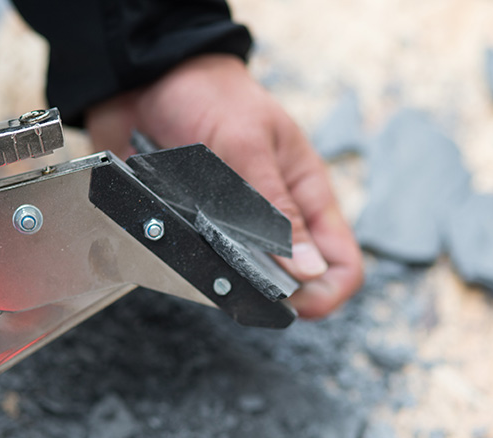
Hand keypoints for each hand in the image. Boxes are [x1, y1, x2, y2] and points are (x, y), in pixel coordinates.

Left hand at [85, 54, 363, 317]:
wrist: (151, 80)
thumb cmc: (211, 96)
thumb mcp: (249, 146)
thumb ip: (277, 210)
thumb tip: (309, 271)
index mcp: (306, 195)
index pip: (342, 264)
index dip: (326, 293)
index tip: (291, 302)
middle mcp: (278, 220)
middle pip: (296, 283)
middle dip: (273, 293)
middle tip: (240, 278)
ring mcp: (239, 229)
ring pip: (248, 281)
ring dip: (228, 279)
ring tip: (204, 253)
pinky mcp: (201, 232)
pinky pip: (205, 268)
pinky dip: (194, 267)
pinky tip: (178, 249)